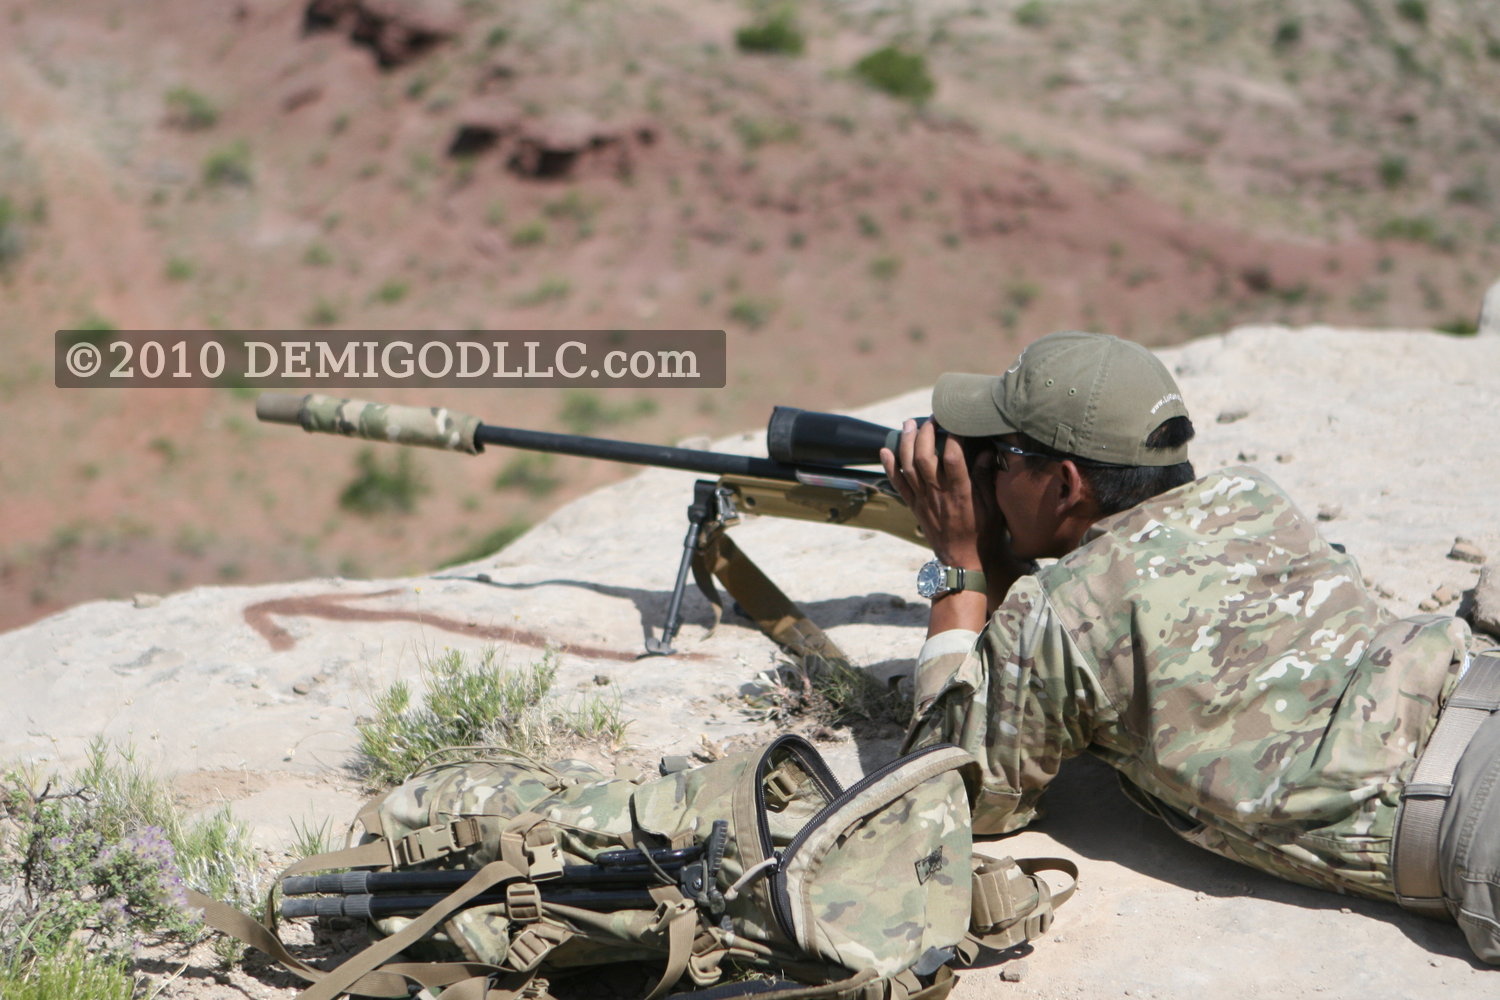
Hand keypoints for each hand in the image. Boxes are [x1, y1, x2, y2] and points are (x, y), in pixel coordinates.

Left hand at [880, 418, 984, 570]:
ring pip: (908, 466)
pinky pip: (897, 484)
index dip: (952, 436)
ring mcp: (923, 500)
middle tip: (931, 417)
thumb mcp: (993, 506)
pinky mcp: (914, 506)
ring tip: (908, 423)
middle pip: (924, 457)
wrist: (962, 561)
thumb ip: (987, 478)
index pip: (953, 457)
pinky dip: (889, 466)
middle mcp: (938, 493)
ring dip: (905, 442)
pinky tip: (885, 450)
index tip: (956, 421)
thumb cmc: (982, 534)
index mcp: (961, 492)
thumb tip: (985, 450)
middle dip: (925, 433)